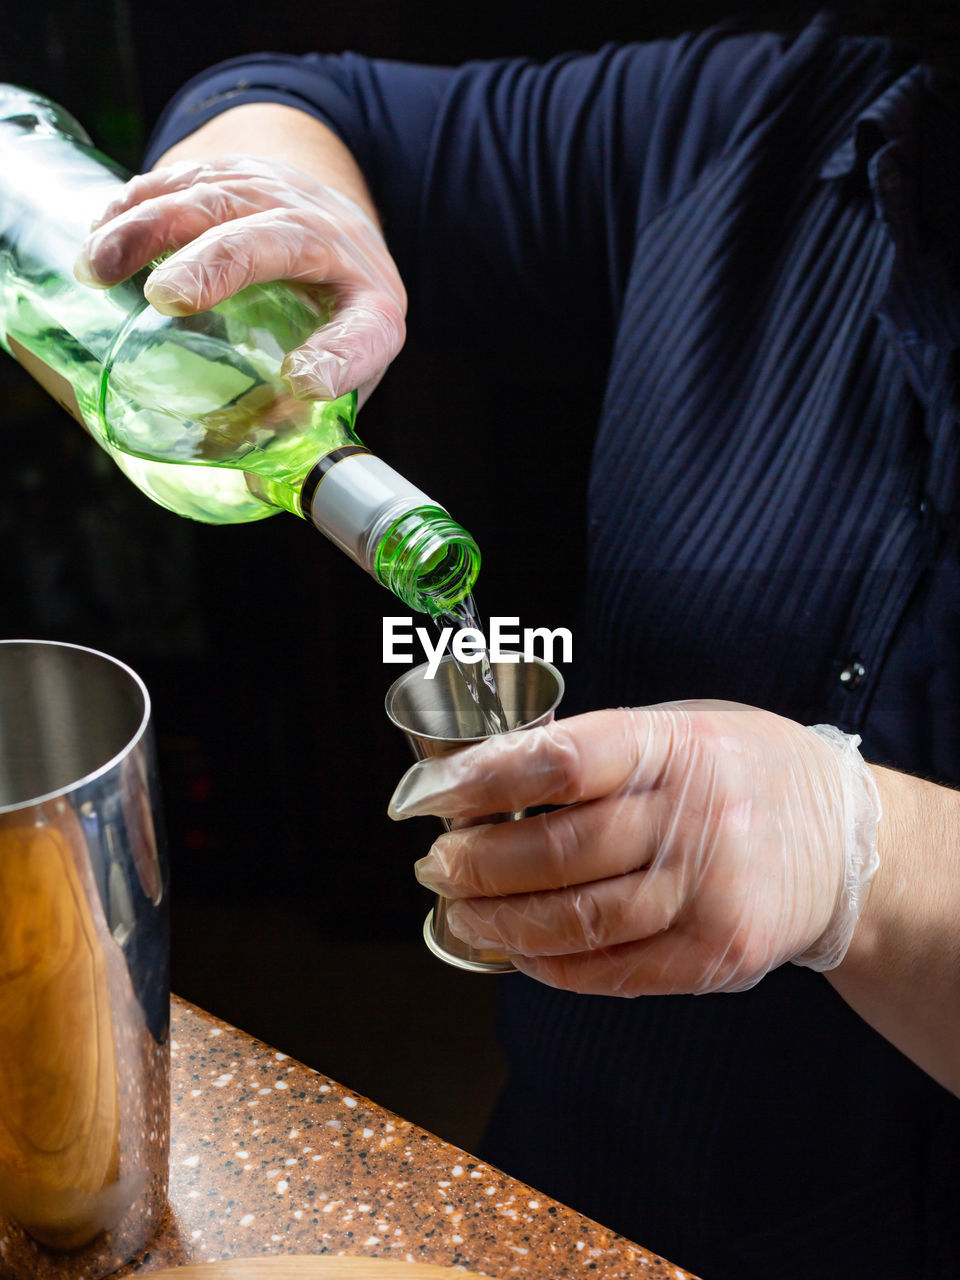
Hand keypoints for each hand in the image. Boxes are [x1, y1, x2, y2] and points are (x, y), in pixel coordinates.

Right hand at [74, 156, 406, 403]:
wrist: (340, 223)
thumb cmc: (337, 317)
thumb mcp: (342, 372)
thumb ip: (303, 423)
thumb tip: (243, 483)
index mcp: (373, 310)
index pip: (366, 334)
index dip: (337, 358)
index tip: (302, 383)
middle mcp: (336, 246)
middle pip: (281, 241)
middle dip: (222, 263)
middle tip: (167, 298)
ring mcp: (285, 198)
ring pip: (220, 198)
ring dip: (153, 227)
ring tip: (97, 267)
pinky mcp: (236, 173)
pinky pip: (185, 178)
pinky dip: (136, 202)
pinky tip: (99, 229)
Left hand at [388, 701, 880, 995]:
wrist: (847, 844)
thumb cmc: (745, 773)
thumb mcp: (681, 728)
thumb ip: (598, 752)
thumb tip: (485, 780)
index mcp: (675, 746)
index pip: (561, 760)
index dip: (482, 782)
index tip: (429, 796)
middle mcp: (696, 816)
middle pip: (557, 849)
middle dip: (477, 863)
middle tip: (436, 865)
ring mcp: (710, 890)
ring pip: (576, 919)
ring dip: (498, 923)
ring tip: (459, 913)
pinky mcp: (719, 952)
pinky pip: (613, 969)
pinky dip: (551, 965)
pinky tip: (516, 950)